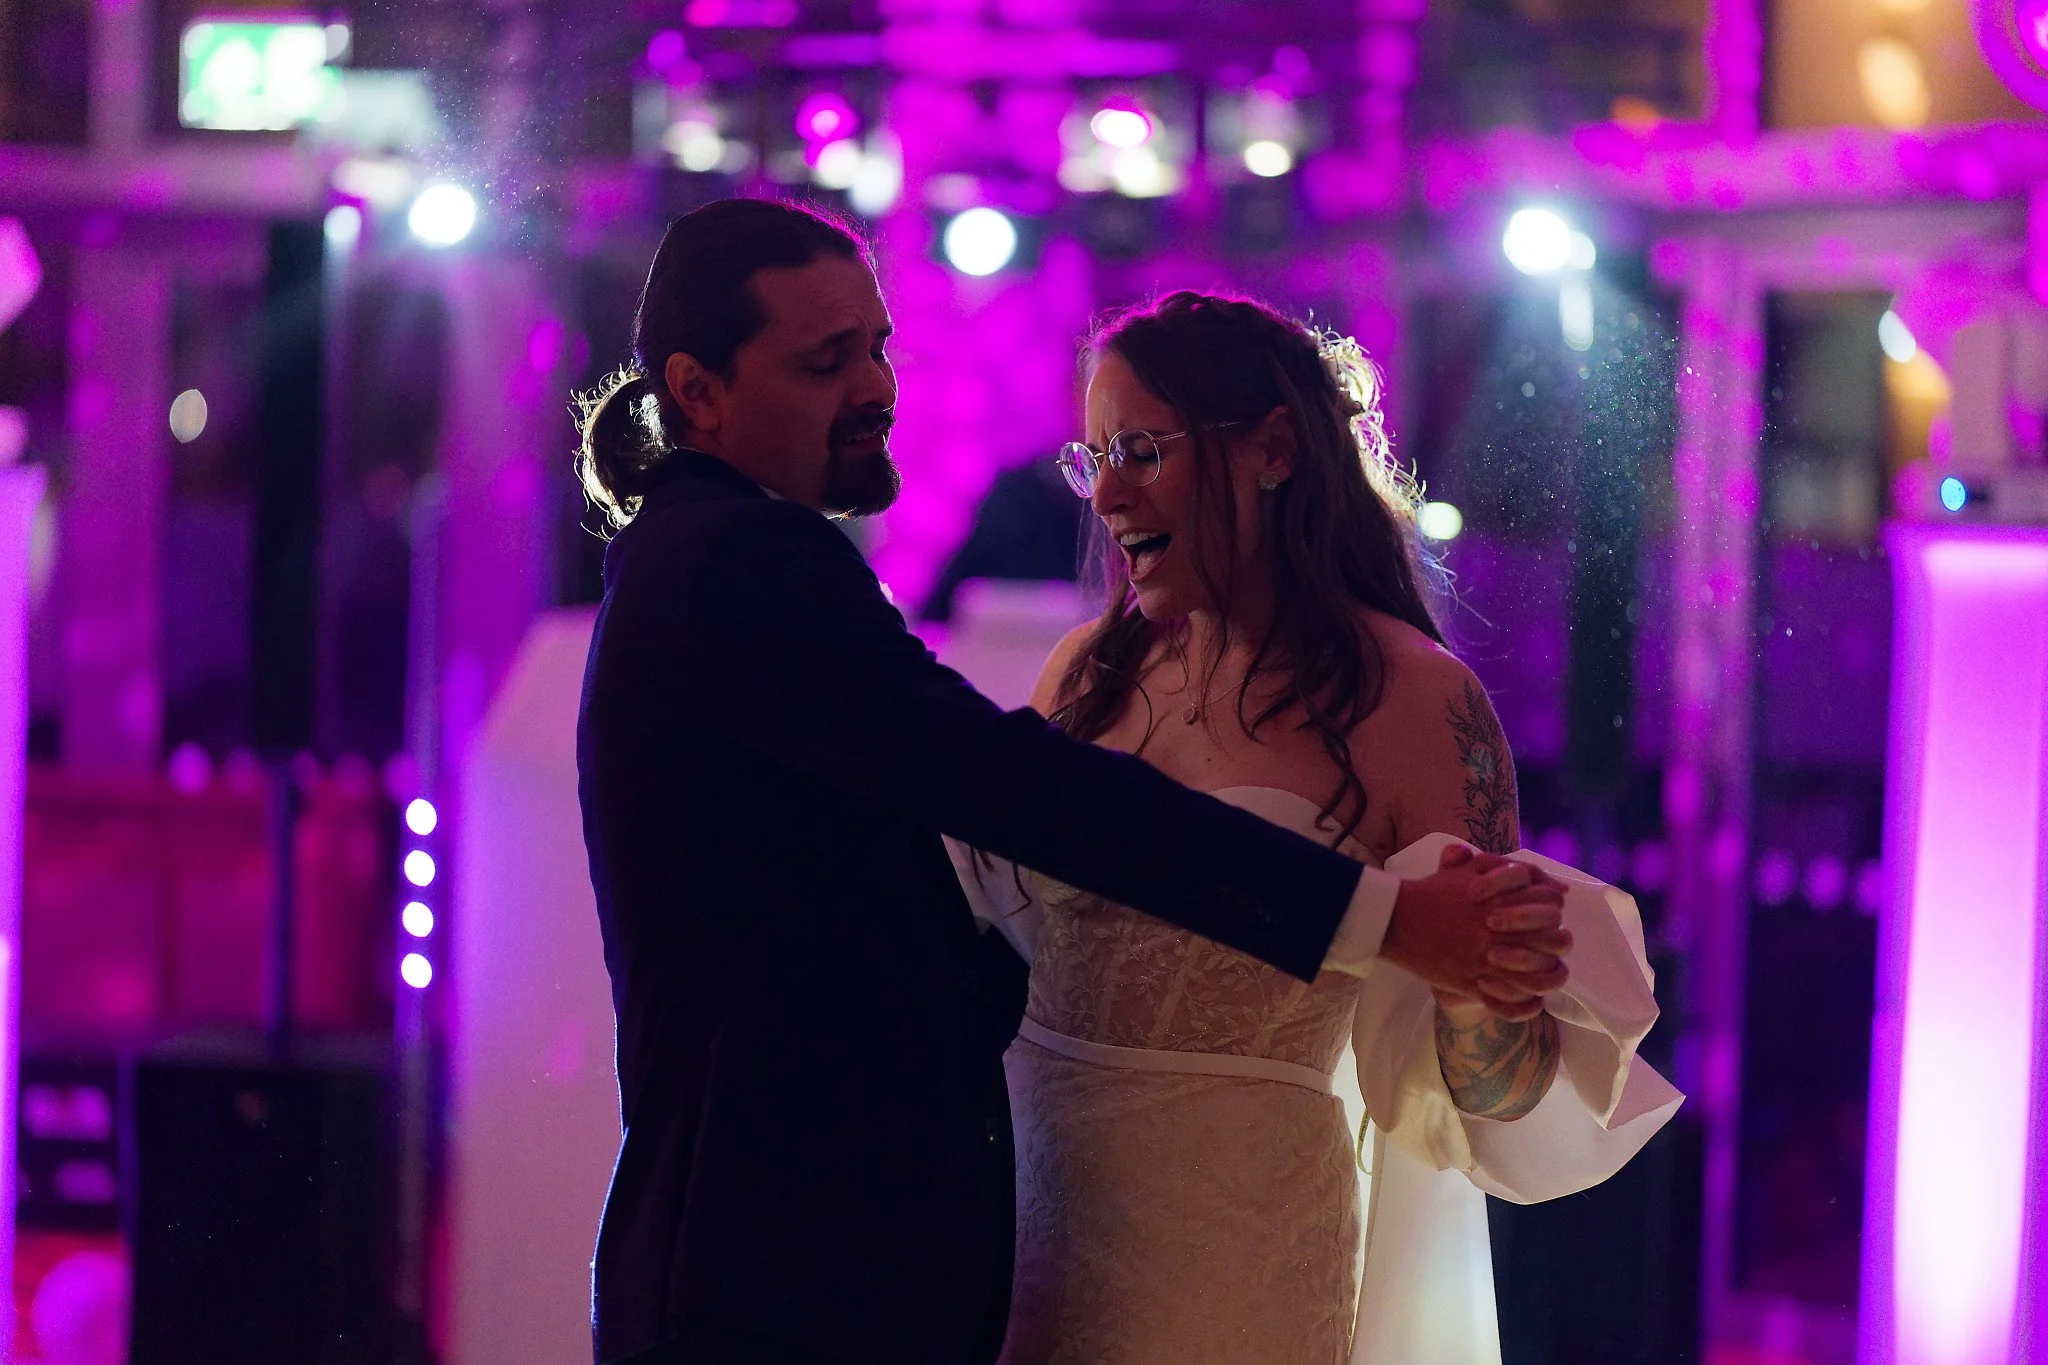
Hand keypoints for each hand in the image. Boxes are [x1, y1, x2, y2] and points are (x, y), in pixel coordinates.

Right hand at [1378, 844, 1571, 1021]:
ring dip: (1545, 977)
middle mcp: (1506, 932)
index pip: (1552, 907)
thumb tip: (1552, 884)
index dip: (1552, 911)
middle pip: (1555, 942)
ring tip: (1540, 975)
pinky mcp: (1474, 985)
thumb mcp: (1468, 869)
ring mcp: (1491, 961)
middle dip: (1553, 942)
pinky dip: (1525, 1006)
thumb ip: (1504, 868)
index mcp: (1508, 901)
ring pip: (1541, 979)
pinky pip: (1513, 1005)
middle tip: (1544, 945)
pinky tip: (1530, 1000)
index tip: (1544, 915)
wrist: (1399, 918)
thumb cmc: (1434, 891)